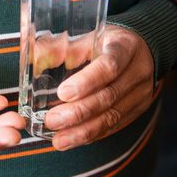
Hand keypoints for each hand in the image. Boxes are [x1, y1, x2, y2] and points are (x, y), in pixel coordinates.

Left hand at [44, 25, 154, 150]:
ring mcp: (140, 93)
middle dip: (78, 112)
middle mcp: (137, 72)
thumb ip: (62, 47)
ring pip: (112, 117)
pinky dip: (92, 135)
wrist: (141, 51)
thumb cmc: (106, 42)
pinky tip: (72, 140)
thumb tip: (35, 55)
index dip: (87, 81)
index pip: (109, 66)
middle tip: (52, 120)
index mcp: (125, 47)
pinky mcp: (138, 110)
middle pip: (109, 96)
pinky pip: (114, 126)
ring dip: (83, 131)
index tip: (63, 93)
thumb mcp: (89, 36)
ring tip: (58, 140)